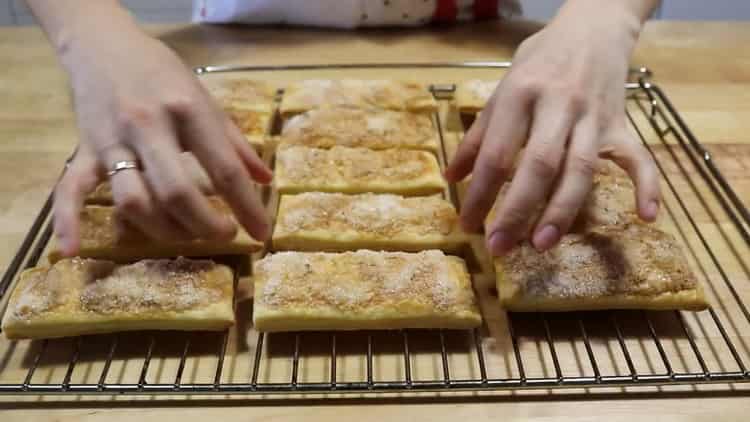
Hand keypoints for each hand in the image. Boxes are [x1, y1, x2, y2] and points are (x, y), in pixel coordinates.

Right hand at [54, 26, 271, 255]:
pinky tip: (73, 250)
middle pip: (177, 193)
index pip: (224, 169)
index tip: (261, 234)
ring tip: (187, 235)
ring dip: (163, 230)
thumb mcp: (207, 100)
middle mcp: (149, 126)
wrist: (104, 45)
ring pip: (133, 200)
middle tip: (224, 234)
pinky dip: (67, 221)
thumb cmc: (163, 74)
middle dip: (205, 225)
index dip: (247, 207)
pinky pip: (69, 189)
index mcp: (188, 110)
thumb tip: (265, 180)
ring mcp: (113, 140)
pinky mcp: (84, 150)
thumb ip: (236, 143)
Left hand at [445, 3, 659, 255]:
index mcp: (522, 94)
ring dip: (562, 211)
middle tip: (500, 247)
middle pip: (539, 166)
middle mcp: (559, 106)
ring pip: (580, 169)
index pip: (498, 154)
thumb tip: (451, 177)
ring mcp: (594, 117)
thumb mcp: (501, 89)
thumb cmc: (540, 60)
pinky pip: (639, 158)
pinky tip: (646, 217)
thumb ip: (477, 135)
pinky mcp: (621, 124)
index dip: (480, 193)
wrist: (593, 26)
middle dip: (517, 210)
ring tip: (542, 244)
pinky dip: (648, 186)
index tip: (467, 224)